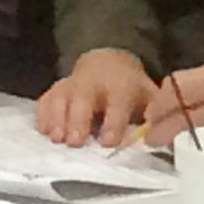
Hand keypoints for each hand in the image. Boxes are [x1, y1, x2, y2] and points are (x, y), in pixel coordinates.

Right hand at [36, 48, 158, 146]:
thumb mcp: (148, 95)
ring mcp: (72, 84)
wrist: (107, 61)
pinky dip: (43, 113)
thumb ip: (153, 115)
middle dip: (78, 120)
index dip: (113, 122)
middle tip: (75, 141)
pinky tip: (42, 129)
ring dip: (57, 117)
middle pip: (83, 98)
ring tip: (56, 138)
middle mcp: (93, 83)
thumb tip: (162, 137)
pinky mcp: (57, 89)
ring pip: (61, 97)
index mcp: (120, 85)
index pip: (117, 102)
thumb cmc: (129, 88)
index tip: (108, 142)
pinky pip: (46, 98)